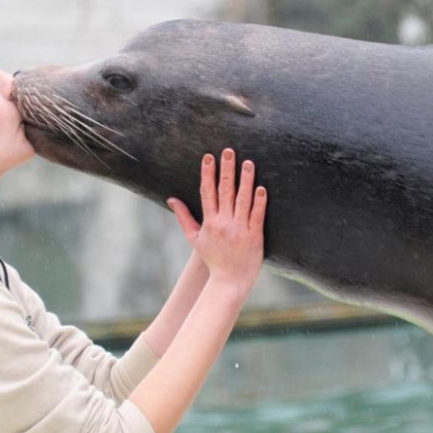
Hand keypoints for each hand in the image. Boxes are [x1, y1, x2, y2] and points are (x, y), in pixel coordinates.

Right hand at [167, 149, 266, 290]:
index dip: (208, 173)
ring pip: (243, 200)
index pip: (207, 192)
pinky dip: (259, 202)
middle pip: (225, 191)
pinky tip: (261, 188)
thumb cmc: (213, 258)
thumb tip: (171, 199)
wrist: (230, 281)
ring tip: (248, 162)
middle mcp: (224, 223)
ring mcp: (240, 229)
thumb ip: (184, 217)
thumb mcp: (194, 238)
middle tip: (229, 151)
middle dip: (226, 170)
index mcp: (210, 222)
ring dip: (245, 180)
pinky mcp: (255, 236)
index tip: (209, 157)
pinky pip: (257, 216)